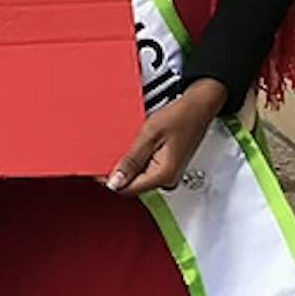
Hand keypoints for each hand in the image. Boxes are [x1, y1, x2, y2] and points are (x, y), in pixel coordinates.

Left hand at [104, 79, 227, 195]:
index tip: (95, 167)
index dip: (109, 179)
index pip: (128, 189)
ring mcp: (168, 174)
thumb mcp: (149, 135)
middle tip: (104, 153)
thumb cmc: (180, 116)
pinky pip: (144, 169)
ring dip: (125, 164)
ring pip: (138, 176)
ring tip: (119, 146)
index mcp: (163, 175)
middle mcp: (167, 179)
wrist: (199, 106)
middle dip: (116, 171)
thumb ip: (131, 160)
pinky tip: (131, 147)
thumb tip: (115, 182)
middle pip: (132, 184)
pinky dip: (134, 160)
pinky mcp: (166, 167)